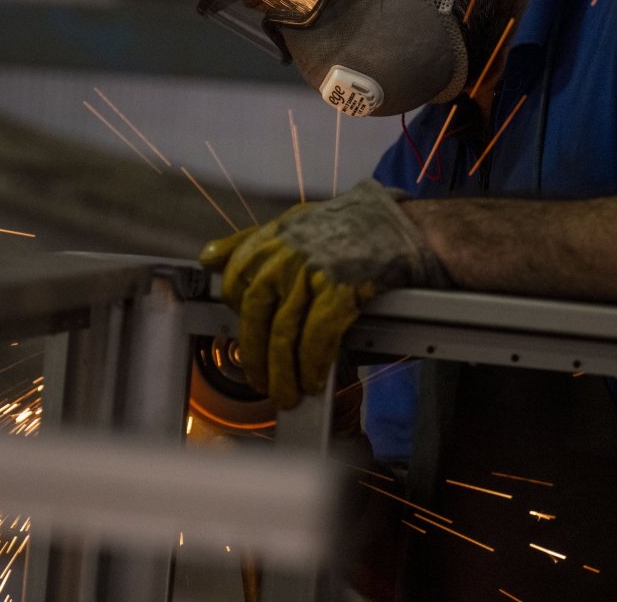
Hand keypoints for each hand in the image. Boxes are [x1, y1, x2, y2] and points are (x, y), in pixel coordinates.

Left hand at [200, 180, 445, 409]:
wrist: (406, 227)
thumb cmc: (356, 226)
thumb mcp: (296, 222)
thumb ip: (252, 240)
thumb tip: (210, 256)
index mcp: (274, 235)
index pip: (235, 280)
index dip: (237, 315)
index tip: (246, 338)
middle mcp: (288, 252)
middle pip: (255, 314)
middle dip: (256, 356)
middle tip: (260, 382)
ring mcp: (313, 271)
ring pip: (284, 333)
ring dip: (283, 372)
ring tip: (287, 394)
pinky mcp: (340, 290)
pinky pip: (316, 338)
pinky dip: (313, 364)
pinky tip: (314, 379)